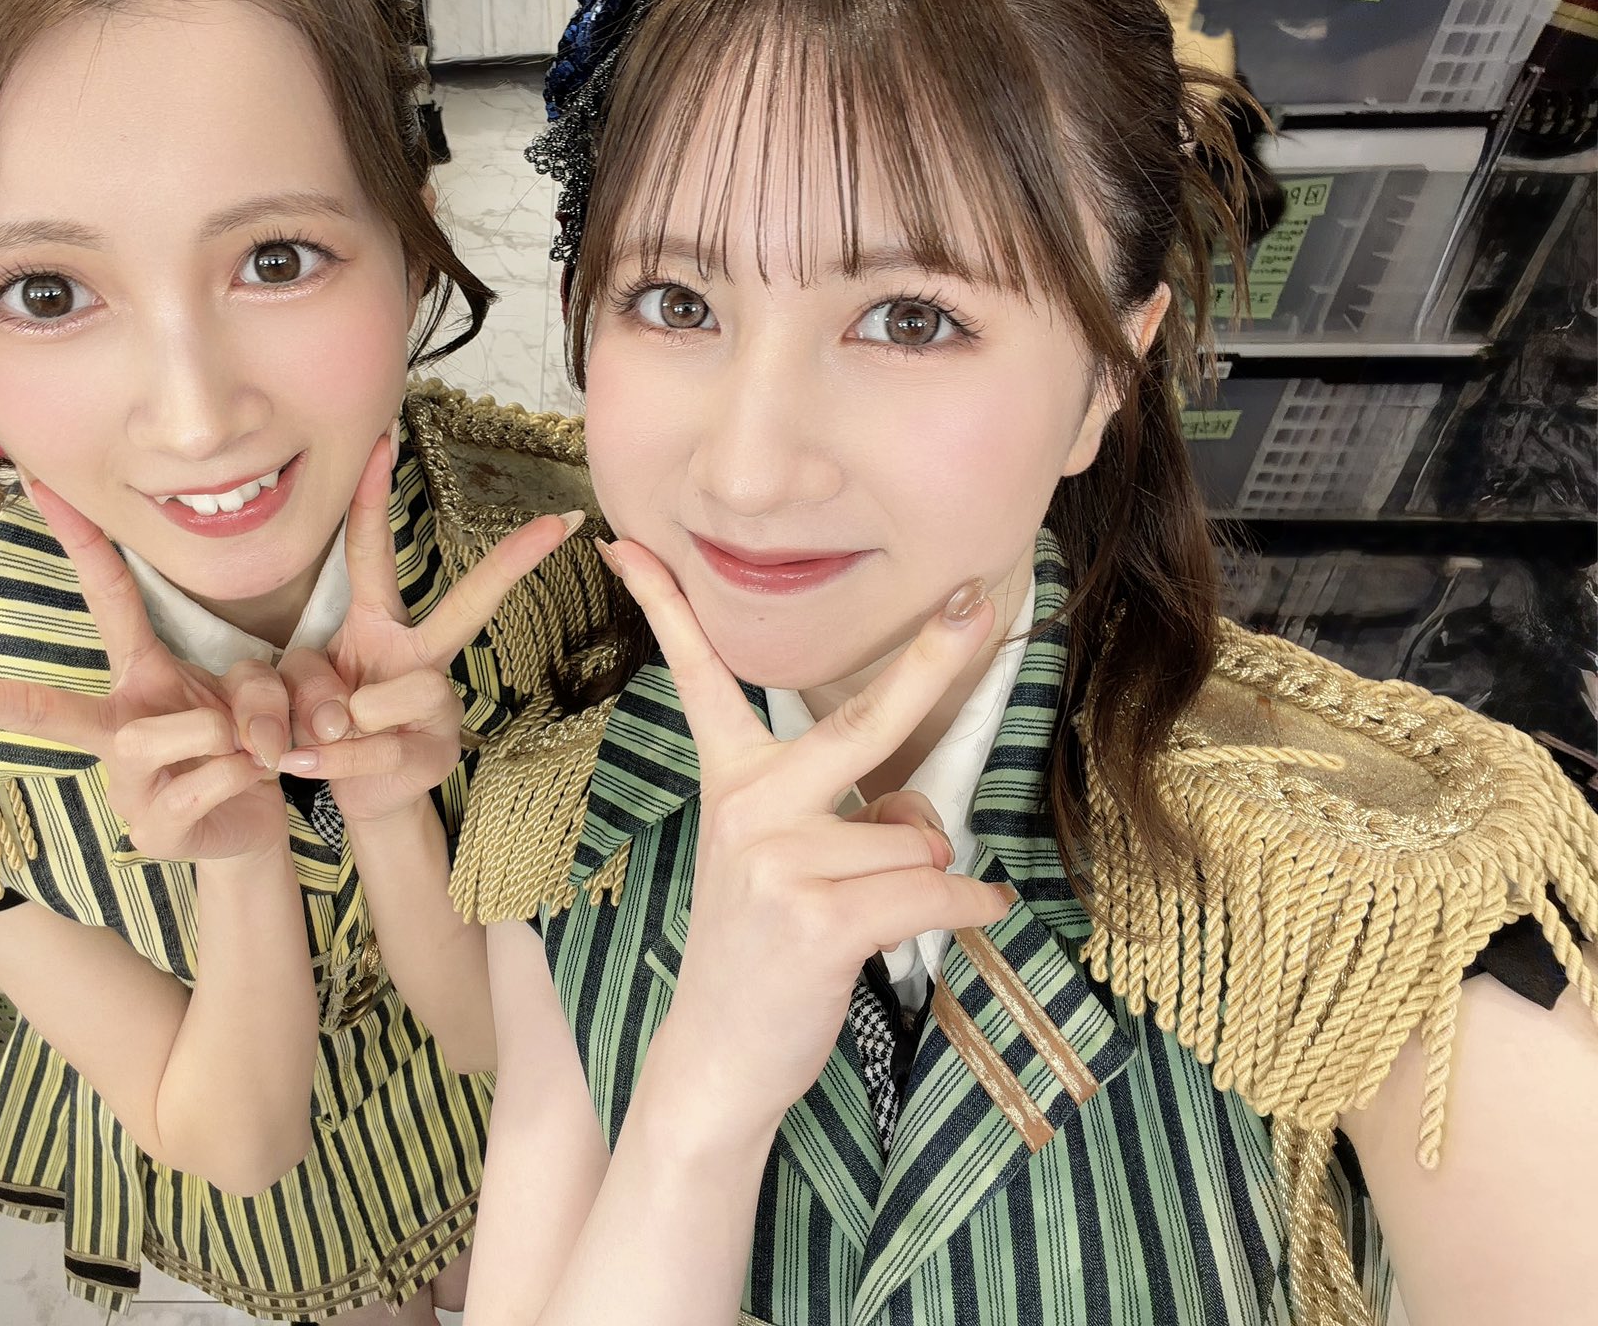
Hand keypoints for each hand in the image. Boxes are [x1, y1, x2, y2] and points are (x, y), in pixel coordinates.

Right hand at [0, 482, 290, 862]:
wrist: (255, 830)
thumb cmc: (239, 750)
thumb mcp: (250, 698)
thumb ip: (249, 687)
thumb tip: (238, 723)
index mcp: (132, 684)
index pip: (105, 598)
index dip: (77, 538)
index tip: (34, 480)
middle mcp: (112, 732)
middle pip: (36, 709)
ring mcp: (120, 788)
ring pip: (157, 734)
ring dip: (225, 730)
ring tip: (251, 747)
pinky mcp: (150, 831)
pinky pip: (205, 774)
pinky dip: (245, 770)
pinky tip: (253, 781)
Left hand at [275, 433, 581, 822]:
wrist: (359, 796)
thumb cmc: (330, 726)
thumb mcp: (298, 689)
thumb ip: (303, 681)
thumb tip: (344, 711)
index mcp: (379, 626)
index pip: (372, 552)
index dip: (373, 496)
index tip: (386, 438)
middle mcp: (420, 656)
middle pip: (467, 606)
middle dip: (512, 564)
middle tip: (559, 524)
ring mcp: (438, 704)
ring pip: (386, 696)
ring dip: (332, 722)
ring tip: (314, 740)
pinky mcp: (434, 753)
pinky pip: (374, 747)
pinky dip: (327, 760)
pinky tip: (301, 765)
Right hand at [600, 537, 1014, 1131]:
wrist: (718, 1056)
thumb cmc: (765, 950)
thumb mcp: (783, 862)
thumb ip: (846, 816)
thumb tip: (924, 817)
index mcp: (730, 781)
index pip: (696, 677)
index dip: (664, 605)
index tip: (624, 545)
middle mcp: (747, 805)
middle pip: (863, 722)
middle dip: (932, 659)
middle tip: (977, 602)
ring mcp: (779, 860)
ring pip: (920, 839)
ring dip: (933, 880)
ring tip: (879, 915)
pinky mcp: (820, 918)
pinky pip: (940, 894)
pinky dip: (973, 912)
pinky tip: (969, 921)